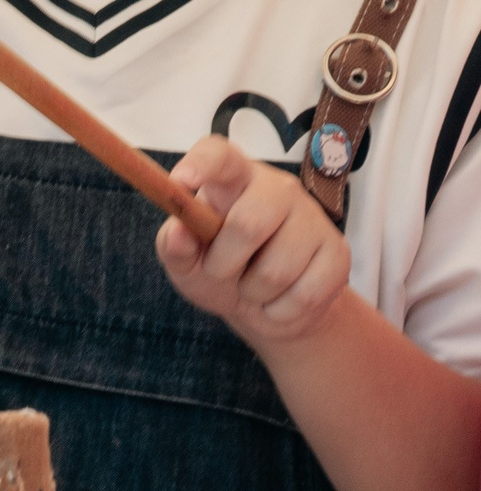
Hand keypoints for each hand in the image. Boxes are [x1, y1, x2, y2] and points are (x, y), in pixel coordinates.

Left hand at [158, 136, 352, 345]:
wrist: (269, 307)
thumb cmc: (221, 271)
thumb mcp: (187, 263)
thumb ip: (175, 246)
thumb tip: (178, 233)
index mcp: (234, 182)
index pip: (220, 156)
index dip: (202, 164)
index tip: (180, 181)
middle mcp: (279, 190)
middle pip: (249, 223)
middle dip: (223, 263)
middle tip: (222, 272)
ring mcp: (314, 218)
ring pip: (276, 270)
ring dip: (253, 292)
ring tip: (254, 286)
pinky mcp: (339, 253)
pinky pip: (304, 295)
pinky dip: (280, 311)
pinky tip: (280, 299)